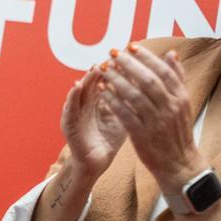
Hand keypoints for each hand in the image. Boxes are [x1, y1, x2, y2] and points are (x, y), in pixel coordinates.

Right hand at [61, 64, 126, 179]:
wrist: (95, 163)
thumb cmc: (108, 140)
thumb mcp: (124, 117)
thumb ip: (134, 101)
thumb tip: (153, 85)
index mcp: (99, 100)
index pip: (109, 80)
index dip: (118, 69)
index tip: (129, 58)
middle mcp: (86, 102)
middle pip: (94, 81)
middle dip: (104, 69)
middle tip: (113, 57)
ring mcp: (75, 111)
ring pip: (81, 89)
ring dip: (87, 78)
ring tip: (96, 67)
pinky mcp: (68, 122)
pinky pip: (69, 106)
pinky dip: (72, 95)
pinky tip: (77, 85)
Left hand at [99, 45, 207, 190]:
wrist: (179, 164)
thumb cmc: (177, 130)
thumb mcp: (182, 104)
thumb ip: (177, 78)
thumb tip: (171, 53)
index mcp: (180, 98)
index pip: (163, 71)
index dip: (146, 57)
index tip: (130, 46)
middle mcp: (170, 108)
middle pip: (147, 80)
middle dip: (128, 64)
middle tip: (112, 53)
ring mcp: (156, 122)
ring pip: (134, 95)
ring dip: (116, 79)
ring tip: (103, 69)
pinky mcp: (142, 135)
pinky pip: (124, 113)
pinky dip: (112, 100)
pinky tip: (102, 90)